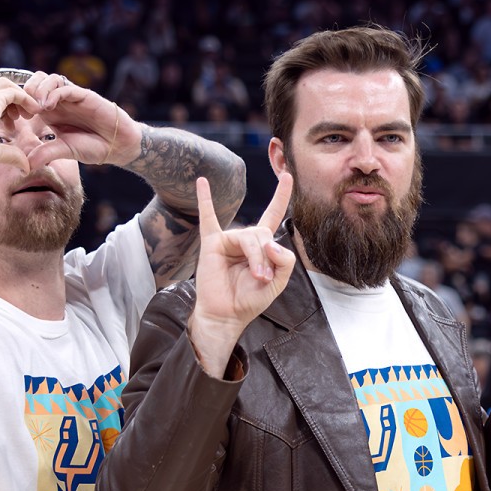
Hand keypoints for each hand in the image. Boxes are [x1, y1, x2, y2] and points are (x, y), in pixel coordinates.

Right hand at [0, 75, 41, 172]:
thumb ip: (12, 154)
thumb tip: (26, 167)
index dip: (4, 108)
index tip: (13, 123)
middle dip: (14, 99)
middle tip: (25, 117)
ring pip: (5, 85)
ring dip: (20, 97)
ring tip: (30, 115)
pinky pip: (13, 91)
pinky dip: (25, 99)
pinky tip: (34, 111)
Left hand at [22, 71, 141, 168]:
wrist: (118, 146)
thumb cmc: (93, 147)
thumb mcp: (64, 150)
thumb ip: (46, 154)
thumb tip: (27, 165)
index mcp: (51, 113)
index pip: (29, 96)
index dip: (21, 102)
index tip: (20, 117)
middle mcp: (59, 101)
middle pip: (36, 81)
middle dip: (27, 91)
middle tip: (27, 109)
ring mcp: (71, 97)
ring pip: (49, 79)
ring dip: (39, 89)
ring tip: (39, 107)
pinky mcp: (84, 95)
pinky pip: (65, 86)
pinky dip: (54, 93)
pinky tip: (49, 106)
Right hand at [189, 173, 295, 375]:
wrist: (228, 314)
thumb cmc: (251, 299)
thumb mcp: (279, 282)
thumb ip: (285, 260)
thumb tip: (270, 243)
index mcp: (262, 245)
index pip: (273, 214)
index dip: (281, 196)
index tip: (287, 176)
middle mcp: (245, 238)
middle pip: (263, 234)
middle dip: (267, 257)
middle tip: (263, 278)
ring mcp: (228, 239)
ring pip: (249, 238)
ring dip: (256, 259)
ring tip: (255, 277)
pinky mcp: (212, 243)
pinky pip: (208, 218)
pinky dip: (205, 200)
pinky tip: (202, 182)